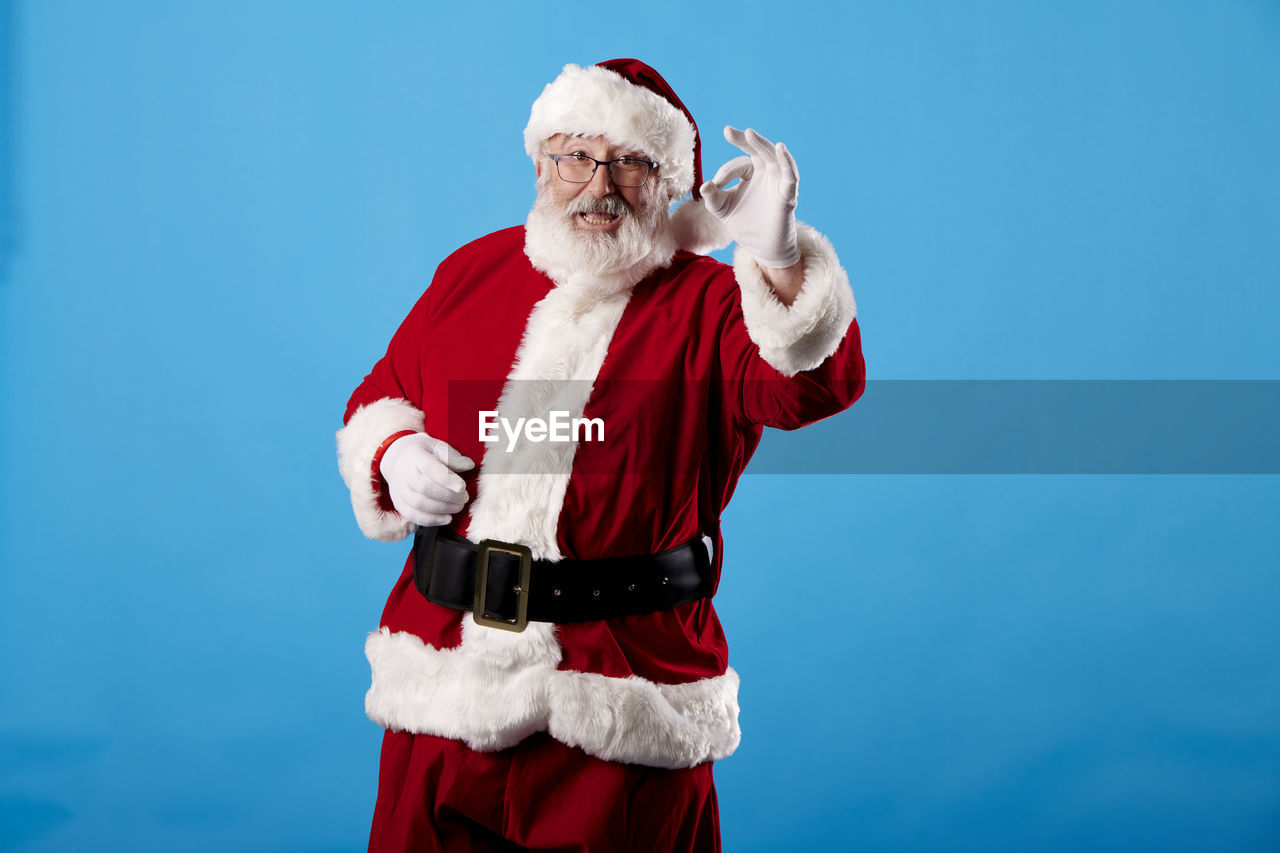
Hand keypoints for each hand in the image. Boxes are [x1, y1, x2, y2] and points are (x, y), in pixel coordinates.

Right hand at [379, 433, 474, 526]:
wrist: (397, 459)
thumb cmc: (421, 453)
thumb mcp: (437, 447)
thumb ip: (452, 457)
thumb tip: (468, 465)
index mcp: (416, 456)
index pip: (430, 468)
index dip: (447, 479)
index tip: (462, 486)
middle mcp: (404, 473)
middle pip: (425, 488)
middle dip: (448, 496)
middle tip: (464, 498)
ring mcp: (400, 489)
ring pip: (419, 504)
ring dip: (442, 509)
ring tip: (458, 507)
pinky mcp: (399, 503)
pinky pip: (413, 516)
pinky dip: (432, 520)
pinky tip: (447, 518)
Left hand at [700, 126, 800, 268]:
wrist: (763, 249)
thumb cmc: (745, 225)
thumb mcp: (722, 210)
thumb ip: (712, 198)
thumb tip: (704, 186)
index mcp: (750, 175)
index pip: (738, 165)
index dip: (725, 173)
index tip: (716, 186)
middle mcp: (765, 174)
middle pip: (756, 151)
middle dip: (743, 140)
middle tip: (728, 131)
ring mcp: (777, 183)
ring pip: (773, 157)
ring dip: (762, 145)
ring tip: (749, 134)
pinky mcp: (787, 195)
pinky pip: (790, 175)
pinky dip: (787, 161)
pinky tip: (780, 148)